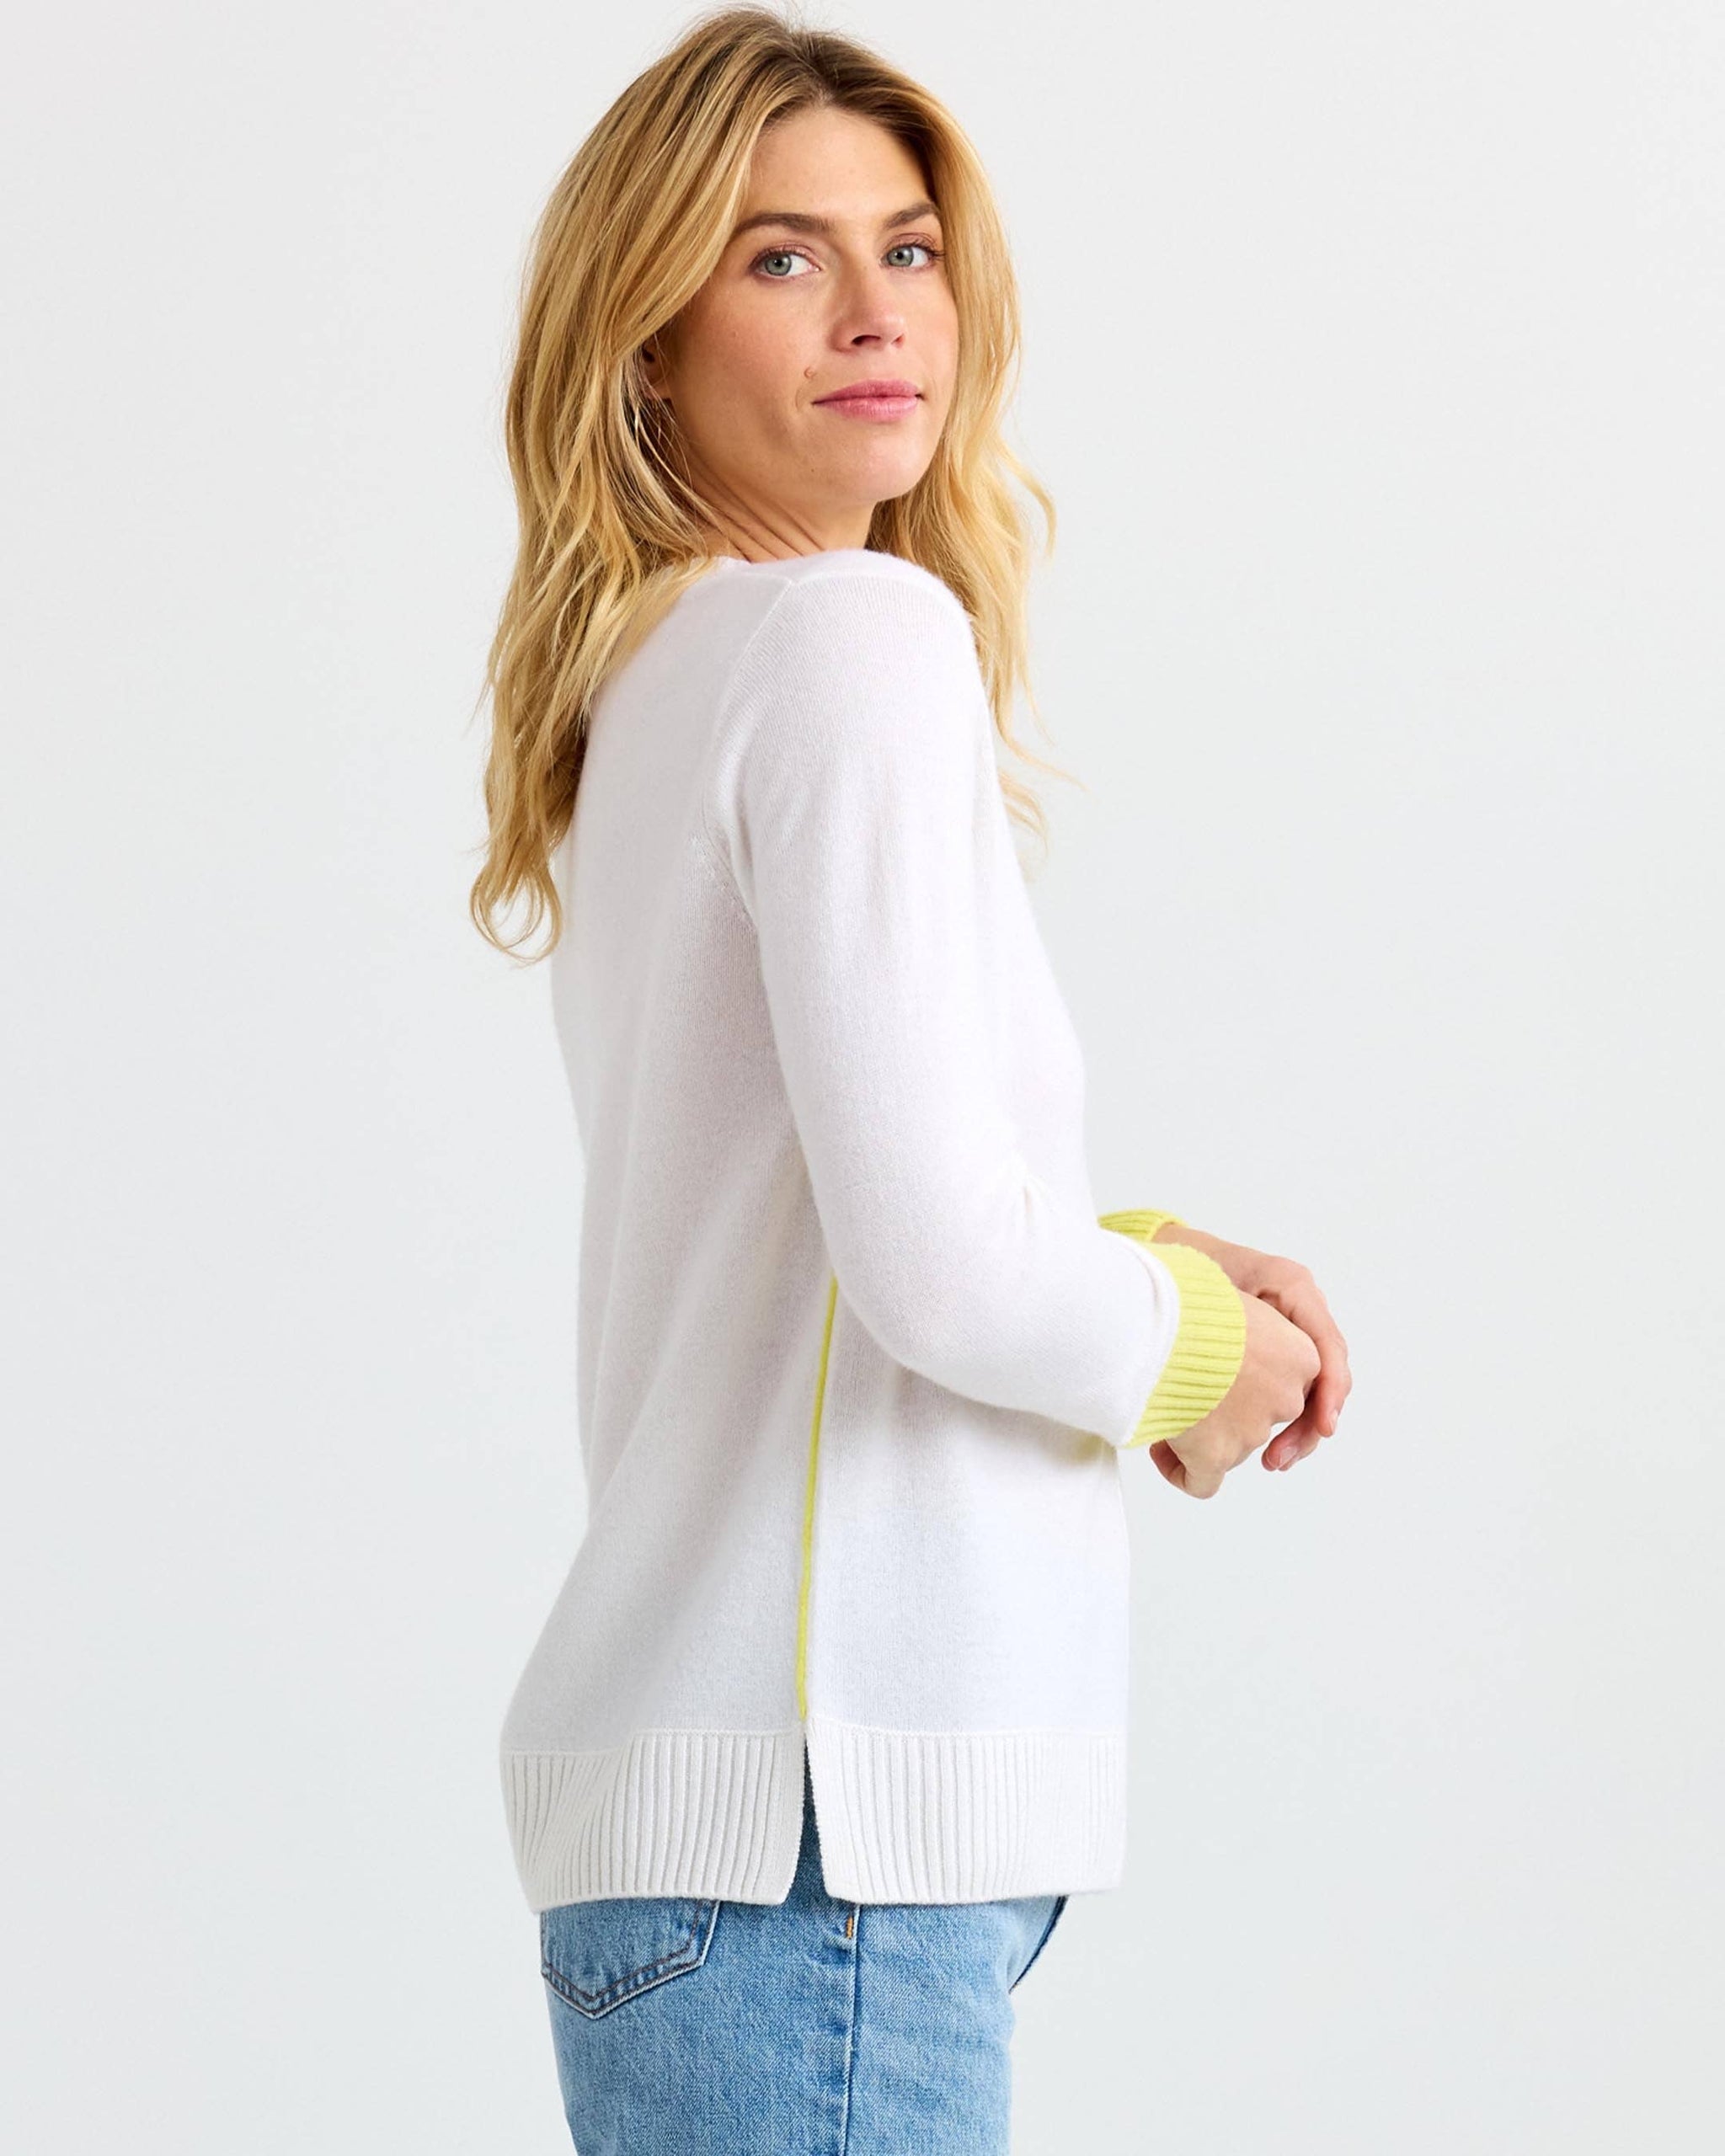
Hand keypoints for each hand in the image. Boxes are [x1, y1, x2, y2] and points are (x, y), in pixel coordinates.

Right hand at [1149, 1288, 1319, 1496]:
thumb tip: (1232, 1338)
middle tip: (1189, 1395)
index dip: (1253, 1384)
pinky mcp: (1216, 1457)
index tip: (1221, 1379)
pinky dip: (1183, 1473)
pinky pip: (1201, 1482)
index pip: (1290, 1383)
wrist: (1163, 1318)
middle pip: (1259, 1416)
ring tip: (1163, 1411)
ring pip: (1229, 1447)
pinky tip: (1162, 1454)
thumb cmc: (1190, 1298)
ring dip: (1199, 1437)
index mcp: (1301, 1354)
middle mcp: (1286, 1396)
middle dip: (1226, 1414)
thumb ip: (1248, 1326)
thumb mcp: (1237, 1297)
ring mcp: (1253, 1430)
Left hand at [1151, 1224, 1351, 1475]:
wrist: (1167, 1262)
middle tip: (1276, 1460)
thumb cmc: (1184, 1271)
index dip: (1330, 1389)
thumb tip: (1255, 1369)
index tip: (1323, 1426)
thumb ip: (1234, 1311)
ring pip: (1309, 1395)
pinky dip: (1278, 1426)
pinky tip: (1262, 1452)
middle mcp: (1301, 1313)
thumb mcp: (1207, 1282)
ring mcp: (1290, 1337)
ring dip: (1297, 1434)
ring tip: (1271, 1463)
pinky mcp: (1274, 1359)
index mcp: (1293, 1287)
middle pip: (1325, 1378)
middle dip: (1308, 1426)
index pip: (1328, 1345)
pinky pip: (1288, 1397)